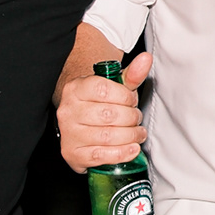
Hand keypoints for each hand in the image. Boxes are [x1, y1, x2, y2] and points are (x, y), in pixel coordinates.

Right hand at [57, 56, 151, 171]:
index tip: (132, 101)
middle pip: (108, 115)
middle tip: (136, 119)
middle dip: (131, 118)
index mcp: (75, 88)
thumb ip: (132, 74)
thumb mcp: (115, 86)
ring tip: (137, 133)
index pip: (104, 89)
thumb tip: (146, 59)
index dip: (125, 97)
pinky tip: (132, 148)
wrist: (82, 121)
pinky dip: (121, 153)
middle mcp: (68, 110)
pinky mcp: (72, 154)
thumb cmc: (100, 102)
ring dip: (130, 136)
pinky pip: (100, 156)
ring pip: (107, 136)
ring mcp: (68, 133)